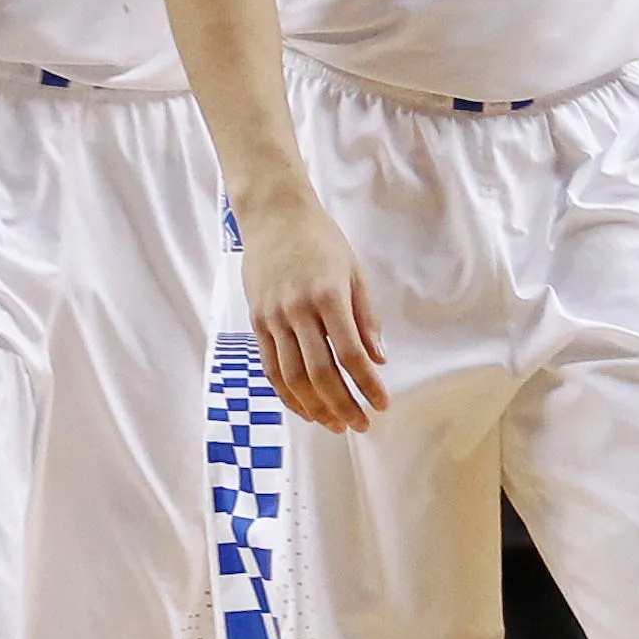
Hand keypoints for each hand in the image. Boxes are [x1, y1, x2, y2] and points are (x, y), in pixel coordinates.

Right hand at [242, 190, 387, 432]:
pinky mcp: (256, 321)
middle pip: (319, 373)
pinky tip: (304, 407)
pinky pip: (270, 367)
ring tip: (334, 424)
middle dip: (342, 404)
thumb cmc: (320, 240)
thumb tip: (379, 358)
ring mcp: (272, 318)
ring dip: (314, 406)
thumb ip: (366, 317)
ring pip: (291, 376)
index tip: (382, 404)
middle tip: (360, 424)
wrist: (273, 214)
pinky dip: (287, 393)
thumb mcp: (354, 272)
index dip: (367, 384)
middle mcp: (297, 310)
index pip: (350, 354)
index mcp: (327, 296)